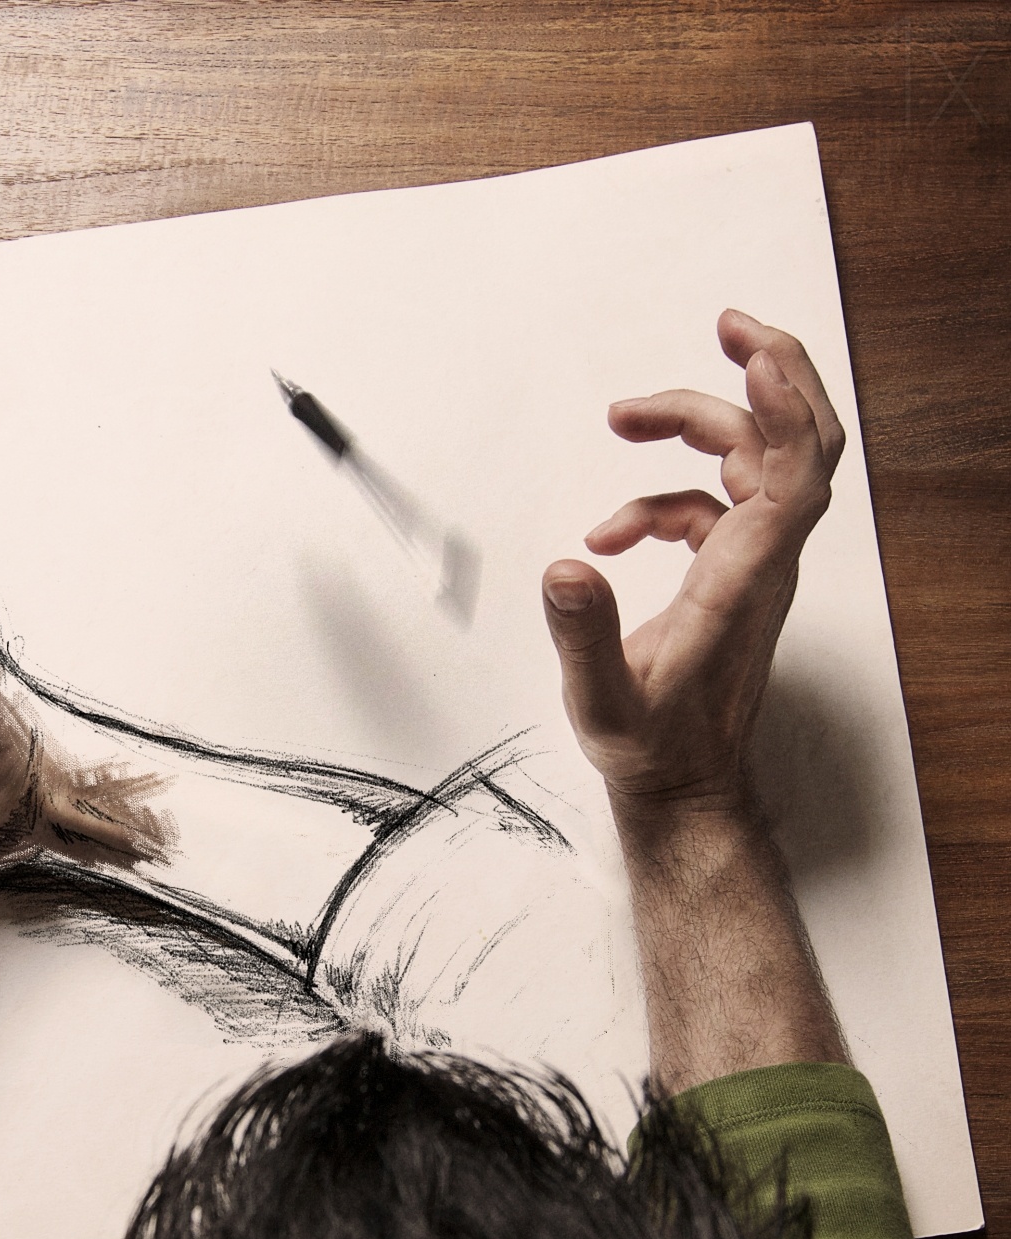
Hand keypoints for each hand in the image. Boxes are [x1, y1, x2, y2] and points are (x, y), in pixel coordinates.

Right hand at [541, 310, 845, 810]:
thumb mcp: (604, 701)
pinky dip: (659, 502)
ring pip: (753, 463)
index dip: (786, 405)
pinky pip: (711, 507)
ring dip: (696, 427)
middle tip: (727, 327)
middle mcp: (762, 562)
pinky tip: (608, 536)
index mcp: (744, 580)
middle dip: (771, 374)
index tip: (752, 353)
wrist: (683, 789)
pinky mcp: (732, 576)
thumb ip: (584, 636)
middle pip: (795, 443)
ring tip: (622, 416)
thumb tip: (565, 568)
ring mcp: (752, 566)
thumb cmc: (655, 750)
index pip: (795, 472)